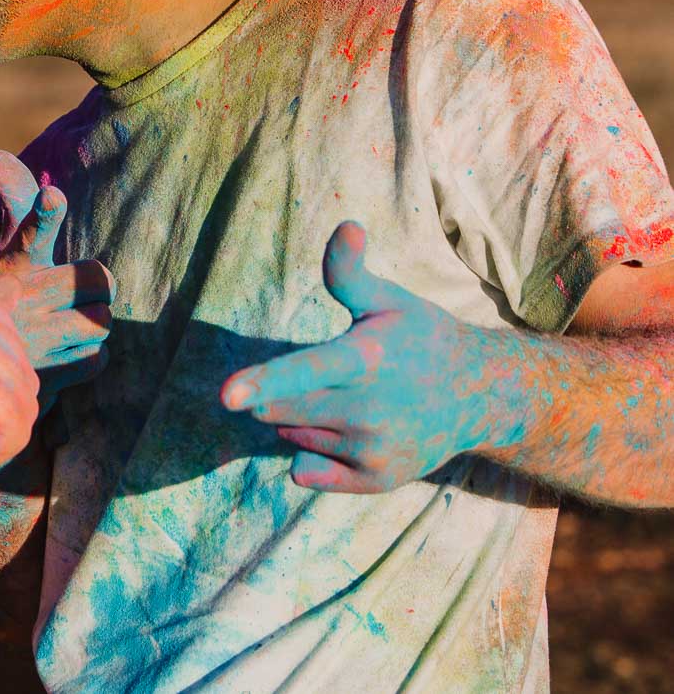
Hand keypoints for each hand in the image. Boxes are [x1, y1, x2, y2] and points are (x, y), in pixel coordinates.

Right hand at [0, 150, 112, 396]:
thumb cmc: (8, 294)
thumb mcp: (9, 248)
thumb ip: (17, 202)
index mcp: (11, 263)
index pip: (31, 231)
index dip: (44, 214)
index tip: (54, 196)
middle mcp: (17, 299)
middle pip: (98, 277)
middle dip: (95, 286)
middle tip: (75, 292)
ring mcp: (30, 340)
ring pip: (102, 321)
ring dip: (91, 326)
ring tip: (64, 327)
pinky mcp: (44, 378)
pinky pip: (96, 359)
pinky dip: (85, 358)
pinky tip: (63, 356)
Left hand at [220, 221, 494, 492]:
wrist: (479, 395)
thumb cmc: (420, 337)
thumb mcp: (388, 300)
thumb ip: (349, 272)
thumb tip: (345, 226)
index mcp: (367, 358)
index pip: (307, 369)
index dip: (264, 380)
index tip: (226, 395)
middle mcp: (370, 410)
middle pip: (274, 407)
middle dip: (278, 390)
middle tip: (326, 373)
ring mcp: (373, 450)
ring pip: (288, 433)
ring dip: (300, 416)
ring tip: (350, 398)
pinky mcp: (375, 480)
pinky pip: (305, 470)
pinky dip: (314, 449)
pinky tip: (353, 430)